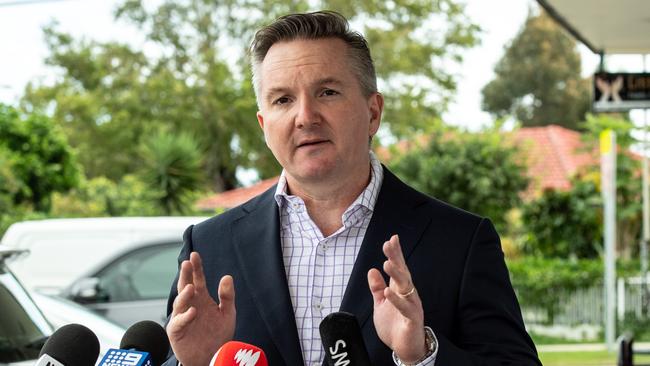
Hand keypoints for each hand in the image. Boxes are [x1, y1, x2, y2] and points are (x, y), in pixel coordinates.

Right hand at [166, 252, 235, 365]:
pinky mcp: (177, 331)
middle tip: (186, 263)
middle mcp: (190, 305)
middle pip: (185, 286)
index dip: (196, 267)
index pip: (198, 279)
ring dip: (184, 295)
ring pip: (180, 303)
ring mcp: (182, 317)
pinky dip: (185, 317)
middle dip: (185, 275)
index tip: (195, 255)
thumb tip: (227, 277)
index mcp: (201, 298)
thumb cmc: (218, 335)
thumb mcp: (227, 313)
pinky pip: (179, 322)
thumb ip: (227, 296)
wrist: (213, 357)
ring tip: (191, 287)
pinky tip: (193, 312)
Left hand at [368, 235, 426, 362]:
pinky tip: (389, 292)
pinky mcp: (413, 319)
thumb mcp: (380, 304)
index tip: (392, 239)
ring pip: (406, 287)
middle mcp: (408, 294)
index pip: (398, 268)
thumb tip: (372, 270)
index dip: (395, 254)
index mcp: (400, 289)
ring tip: (387, 263)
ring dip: (397, 275)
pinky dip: (397, 300)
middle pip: (403, 272)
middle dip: (396, 258)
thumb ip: (376, 288)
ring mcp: (412, 306)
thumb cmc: (395, 325)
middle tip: (389, 244)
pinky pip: (406, 308)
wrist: (405, 349)